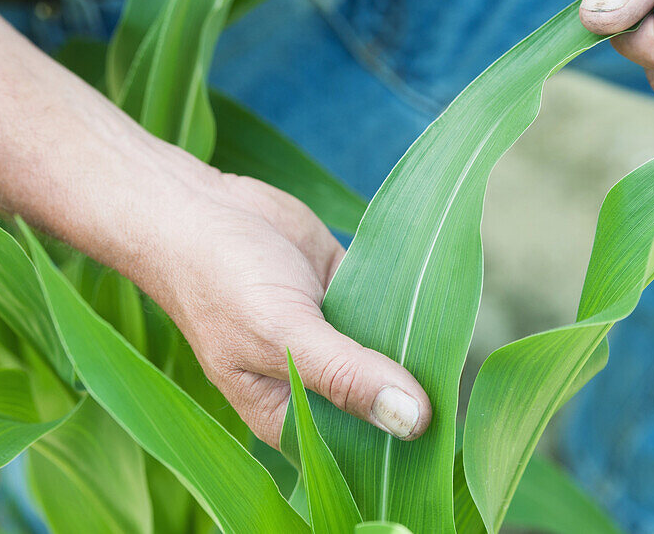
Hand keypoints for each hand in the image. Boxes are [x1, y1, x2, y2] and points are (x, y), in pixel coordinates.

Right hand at [139, 172, 431, 448]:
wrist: (198, 208)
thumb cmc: (220, 280)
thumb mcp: (281, 336)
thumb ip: (346, 377)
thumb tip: (413, 421)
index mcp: (290, 414)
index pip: (362, 445)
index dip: (404, 439)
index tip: (448, 423)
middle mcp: (315, 382)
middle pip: (384, 397)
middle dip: (417, 385)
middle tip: (455, 368)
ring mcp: (333, 335)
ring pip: (393, 348)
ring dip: (419, 338)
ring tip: (451, 328)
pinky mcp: (345, 290)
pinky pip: (390, 303)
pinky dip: (411, 297)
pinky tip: (437, 290)